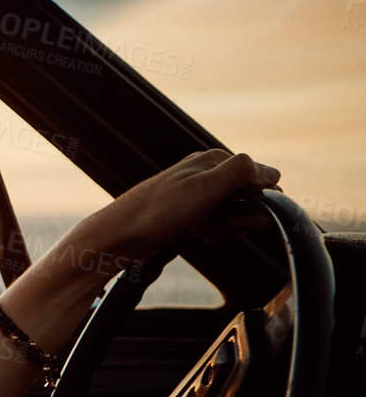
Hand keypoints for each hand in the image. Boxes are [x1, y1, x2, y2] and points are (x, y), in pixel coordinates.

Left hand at [55, 149, 281, 276]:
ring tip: (200, 229)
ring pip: (236, 215)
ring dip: (224, 228)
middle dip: (237, 219)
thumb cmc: (160, 211)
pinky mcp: (193, 211)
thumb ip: (242, 172)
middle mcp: (209, 173)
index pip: (264, 181)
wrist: (122, 236)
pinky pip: (220, 224)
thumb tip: (273, 173)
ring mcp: (201, 193)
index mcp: (215, 161)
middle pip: (251, 201)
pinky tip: (197, 234)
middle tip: (209, 222)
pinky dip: (214, 233)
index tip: (232, 212)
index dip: (255, 204)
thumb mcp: (206, 186)